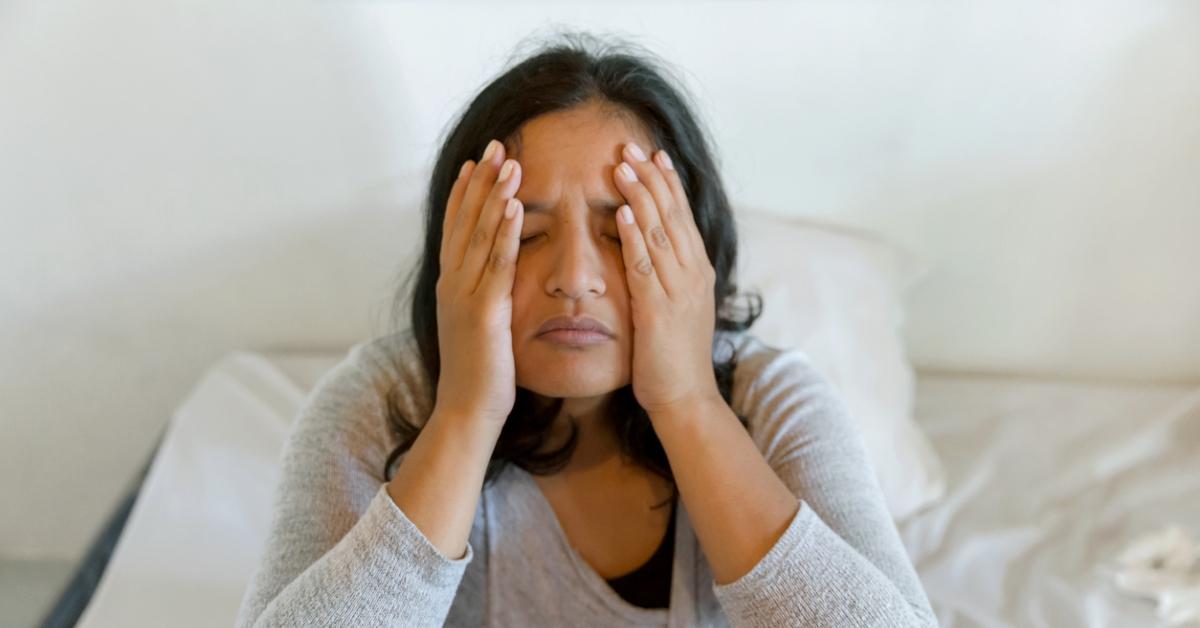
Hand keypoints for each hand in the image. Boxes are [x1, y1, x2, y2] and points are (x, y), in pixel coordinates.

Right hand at [433, 139, 524, 423]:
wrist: (467, 412)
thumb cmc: (481, 375)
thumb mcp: (480, 327)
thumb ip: (484, 297)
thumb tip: (494, 279)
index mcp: (451, 286)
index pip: (456, 228)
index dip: (465, 192)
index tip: (477, 159)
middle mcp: (452, 284)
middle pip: (464, 220)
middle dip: (479, 180)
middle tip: (495, 142)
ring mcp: (464, 296)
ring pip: (478, 235)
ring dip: (493, 194)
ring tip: (508, 160)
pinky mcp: (483, 313)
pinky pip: (495, 264)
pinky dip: (504, 232)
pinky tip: (515, 206)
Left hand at [612, 142, 720, 417]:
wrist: (686, 400)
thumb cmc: (674, 362)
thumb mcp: (675, 313)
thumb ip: (666, 282)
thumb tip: (650, 259)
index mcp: (698, 274)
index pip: (682, 218)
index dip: (668, 184)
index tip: (653, 155)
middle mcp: (694, 275)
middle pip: (672, 215)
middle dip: (651, 177)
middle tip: (630, 145)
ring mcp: (679, 290)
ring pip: (659, 231)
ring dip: (639, 194)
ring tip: (621, 164)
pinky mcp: (659, 309)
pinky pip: (644, 263)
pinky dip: (633, 234)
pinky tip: (620, 210)